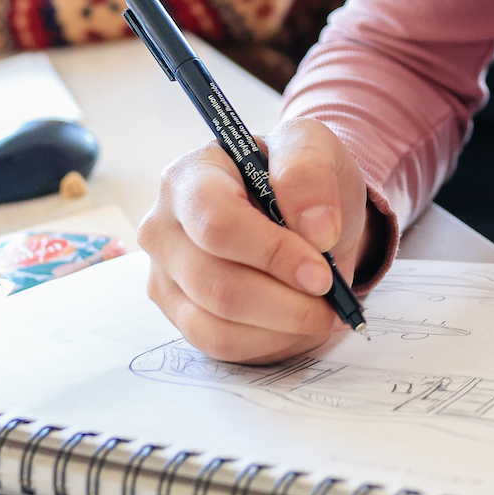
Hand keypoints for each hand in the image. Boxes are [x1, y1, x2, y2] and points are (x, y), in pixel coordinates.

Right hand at [139, 117, 370, 361]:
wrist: (298, 210)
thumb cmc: (296, 178)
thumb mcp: (312, 148)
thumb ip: (309, 173)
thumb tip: (316, 230)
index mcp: (189, 177)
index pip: (216, 223)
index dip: (272, 253)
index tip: (321, 270)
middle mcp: (163, 228)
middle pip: (217, 284)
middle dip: (286, 300)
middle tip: (330, 294)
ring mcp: (166, 277)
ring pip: (218, 325)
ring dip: (282, 325)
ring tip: (321, 308)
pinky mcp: (180, 315)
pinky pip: (221, 346)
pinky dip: (270, 341)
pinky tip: (297, 321)